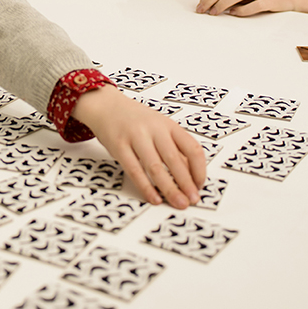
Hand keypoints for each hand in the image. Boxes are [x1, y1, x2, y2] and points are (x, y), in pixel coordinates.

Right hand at [71, 85, 205, 208]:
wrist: (107, 105)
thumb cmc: (135, 119)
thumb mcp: (159, 127)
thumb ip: (173, 148)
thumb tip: (190, 175)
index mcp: (168, 124)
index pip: (191, 148)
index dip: (199, 169)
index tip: (200, 185)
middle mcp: (154, 129)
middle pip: (174, 160)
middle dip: (186, 184)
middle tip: (192, 200)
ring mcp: (136, 136)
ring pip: (156, 167)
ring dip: (169, 189)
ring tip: (178, 202)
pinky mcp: (119, 146)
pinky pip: (134, 170)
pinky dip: (146, 187)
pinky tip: (154, 198)